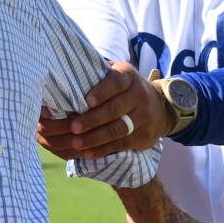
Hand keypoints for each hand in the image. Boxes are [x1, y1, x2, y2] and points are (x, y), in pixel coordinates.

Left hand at [37, 61, 170, 159]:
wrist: (160, 108)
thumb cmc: (125, 89)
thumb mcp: (118, 74)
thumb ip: (97, 73)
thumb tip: (63, 69)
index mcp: (129, 76)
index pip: (116, 82)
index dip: (101, 91)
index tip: (86, 100)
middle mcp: (139, 95)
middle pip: (115, 109)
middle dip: (92, 119)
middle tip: (73, 127)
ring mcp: (144, 117)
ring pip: (117, 129)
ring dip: (94, 138)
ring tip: (76, 143)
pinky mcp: (144, 137)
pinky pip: (121, 144)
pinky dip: (103, 150)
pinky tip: (88, 153)